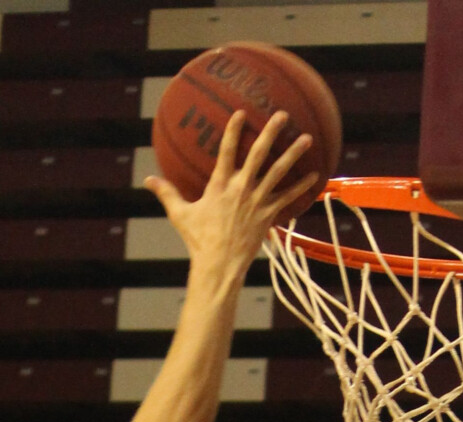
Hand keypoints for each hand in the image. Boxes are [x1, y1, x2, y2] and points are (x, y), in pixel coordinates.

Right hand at [145, 107, 319, 279]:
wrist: (219, 267)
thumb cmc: (198, 241)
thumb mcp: (180, 215)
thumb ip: (167, 193)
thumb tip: (147, 181)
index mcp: (219, 185)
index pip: (227, 150)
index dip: (233, 130)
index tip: (241, 113)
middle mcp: (241, 189)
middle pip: (259, 154)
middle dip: (271, 132)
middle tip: (283, 115)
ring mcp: (256, 202)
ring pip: (279, 172)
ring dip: (293, 154)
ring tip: (307, 138)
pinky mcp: (267, 216)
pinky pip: (288, 198)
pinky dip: (301, 186)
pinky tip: (315, 175)